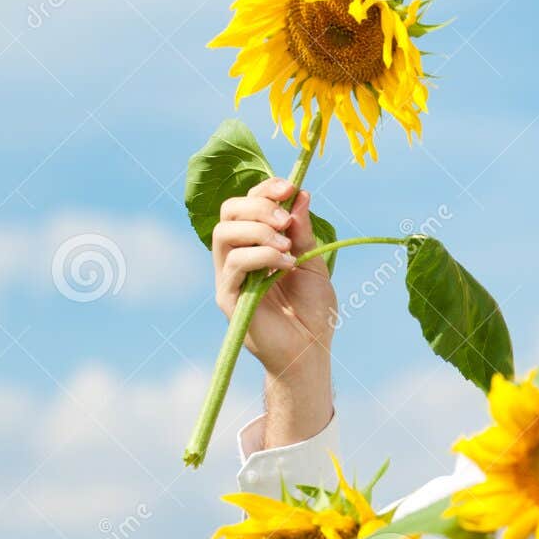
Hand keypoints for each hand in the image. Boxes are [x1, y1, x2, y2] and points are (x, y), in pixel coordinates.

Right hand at [211, 177, 336, 375]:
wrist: (311, 350)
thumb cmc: (313, 310)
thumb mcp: (314, 262)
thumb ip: (303, 231)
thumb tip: (301, 194)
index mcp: (257, 244)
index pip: (247, 204)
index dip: (265, 190)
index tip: (290, 187)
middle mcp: (238, 256)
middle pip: (228, 212)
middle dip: (257, 206)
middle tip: (285, 220)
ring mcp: (230, 277)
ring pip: (224, 234)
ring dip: (258, 231)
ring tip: (287, 247)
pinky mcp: (228, 297)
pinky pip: (233, 264)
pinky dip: (261, 256)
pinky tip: (286, 264)